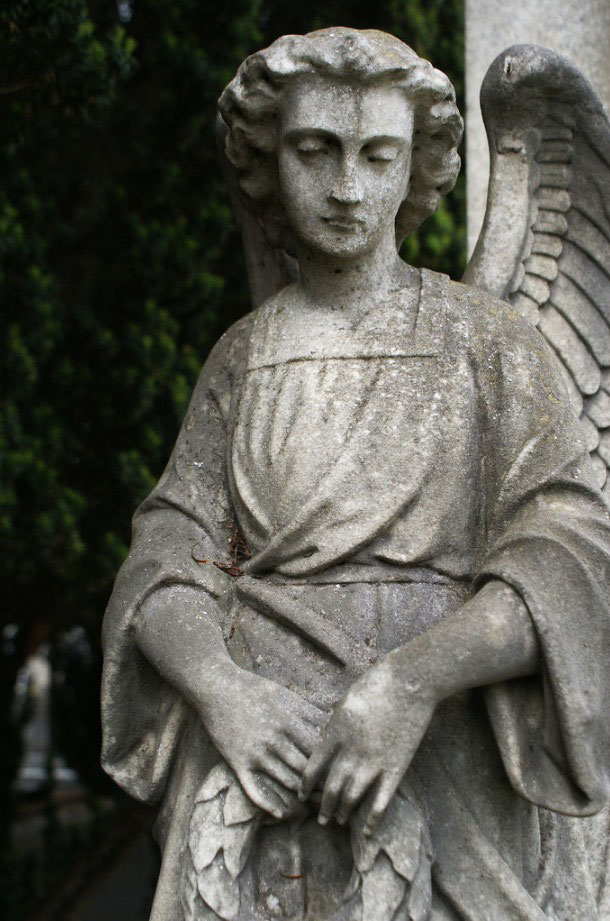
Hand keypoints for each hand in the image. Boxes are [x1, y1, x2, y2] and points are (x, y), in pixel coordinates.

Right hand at [197, 663, 326, 820]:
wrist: (216, 687)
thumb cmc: (254, 688)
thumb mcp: (285, 694)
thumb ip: (308, 710)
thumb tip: (333, 722)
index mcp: (289, 721)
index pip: (318, 750)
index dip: (332, 764)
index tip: (343, 773)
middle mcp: (275, 740)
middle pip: (306, 769)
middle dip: (322, 783)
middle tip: (336, 795)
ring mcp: (256, 753)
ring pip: (286, 781)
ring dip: (302, 795)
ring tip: (318, 806)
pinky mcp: (238, 762)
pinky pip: (254, 790)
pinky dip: (268, 805)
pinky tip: (281, 814)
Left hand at [299, 655, 438, 833]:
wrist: (409, 681)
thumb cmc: (376, 684)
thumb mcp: (345, 702)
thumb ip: (333, 725)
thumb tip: (322, 742)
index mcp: (335, 733)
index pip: (313, 768)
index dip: (306, 786)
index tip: (302, 796)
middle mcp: (351, 751)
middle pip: (331, 788)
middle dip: (324, 806)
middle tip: (321, 818)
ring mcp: (374, 762)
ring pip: (352, 797)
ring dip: (343, 812)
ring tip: (339, 821)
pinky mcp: (396, 767)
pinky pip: (381, 801)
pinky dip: (372, 819)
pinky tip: (366, 831)